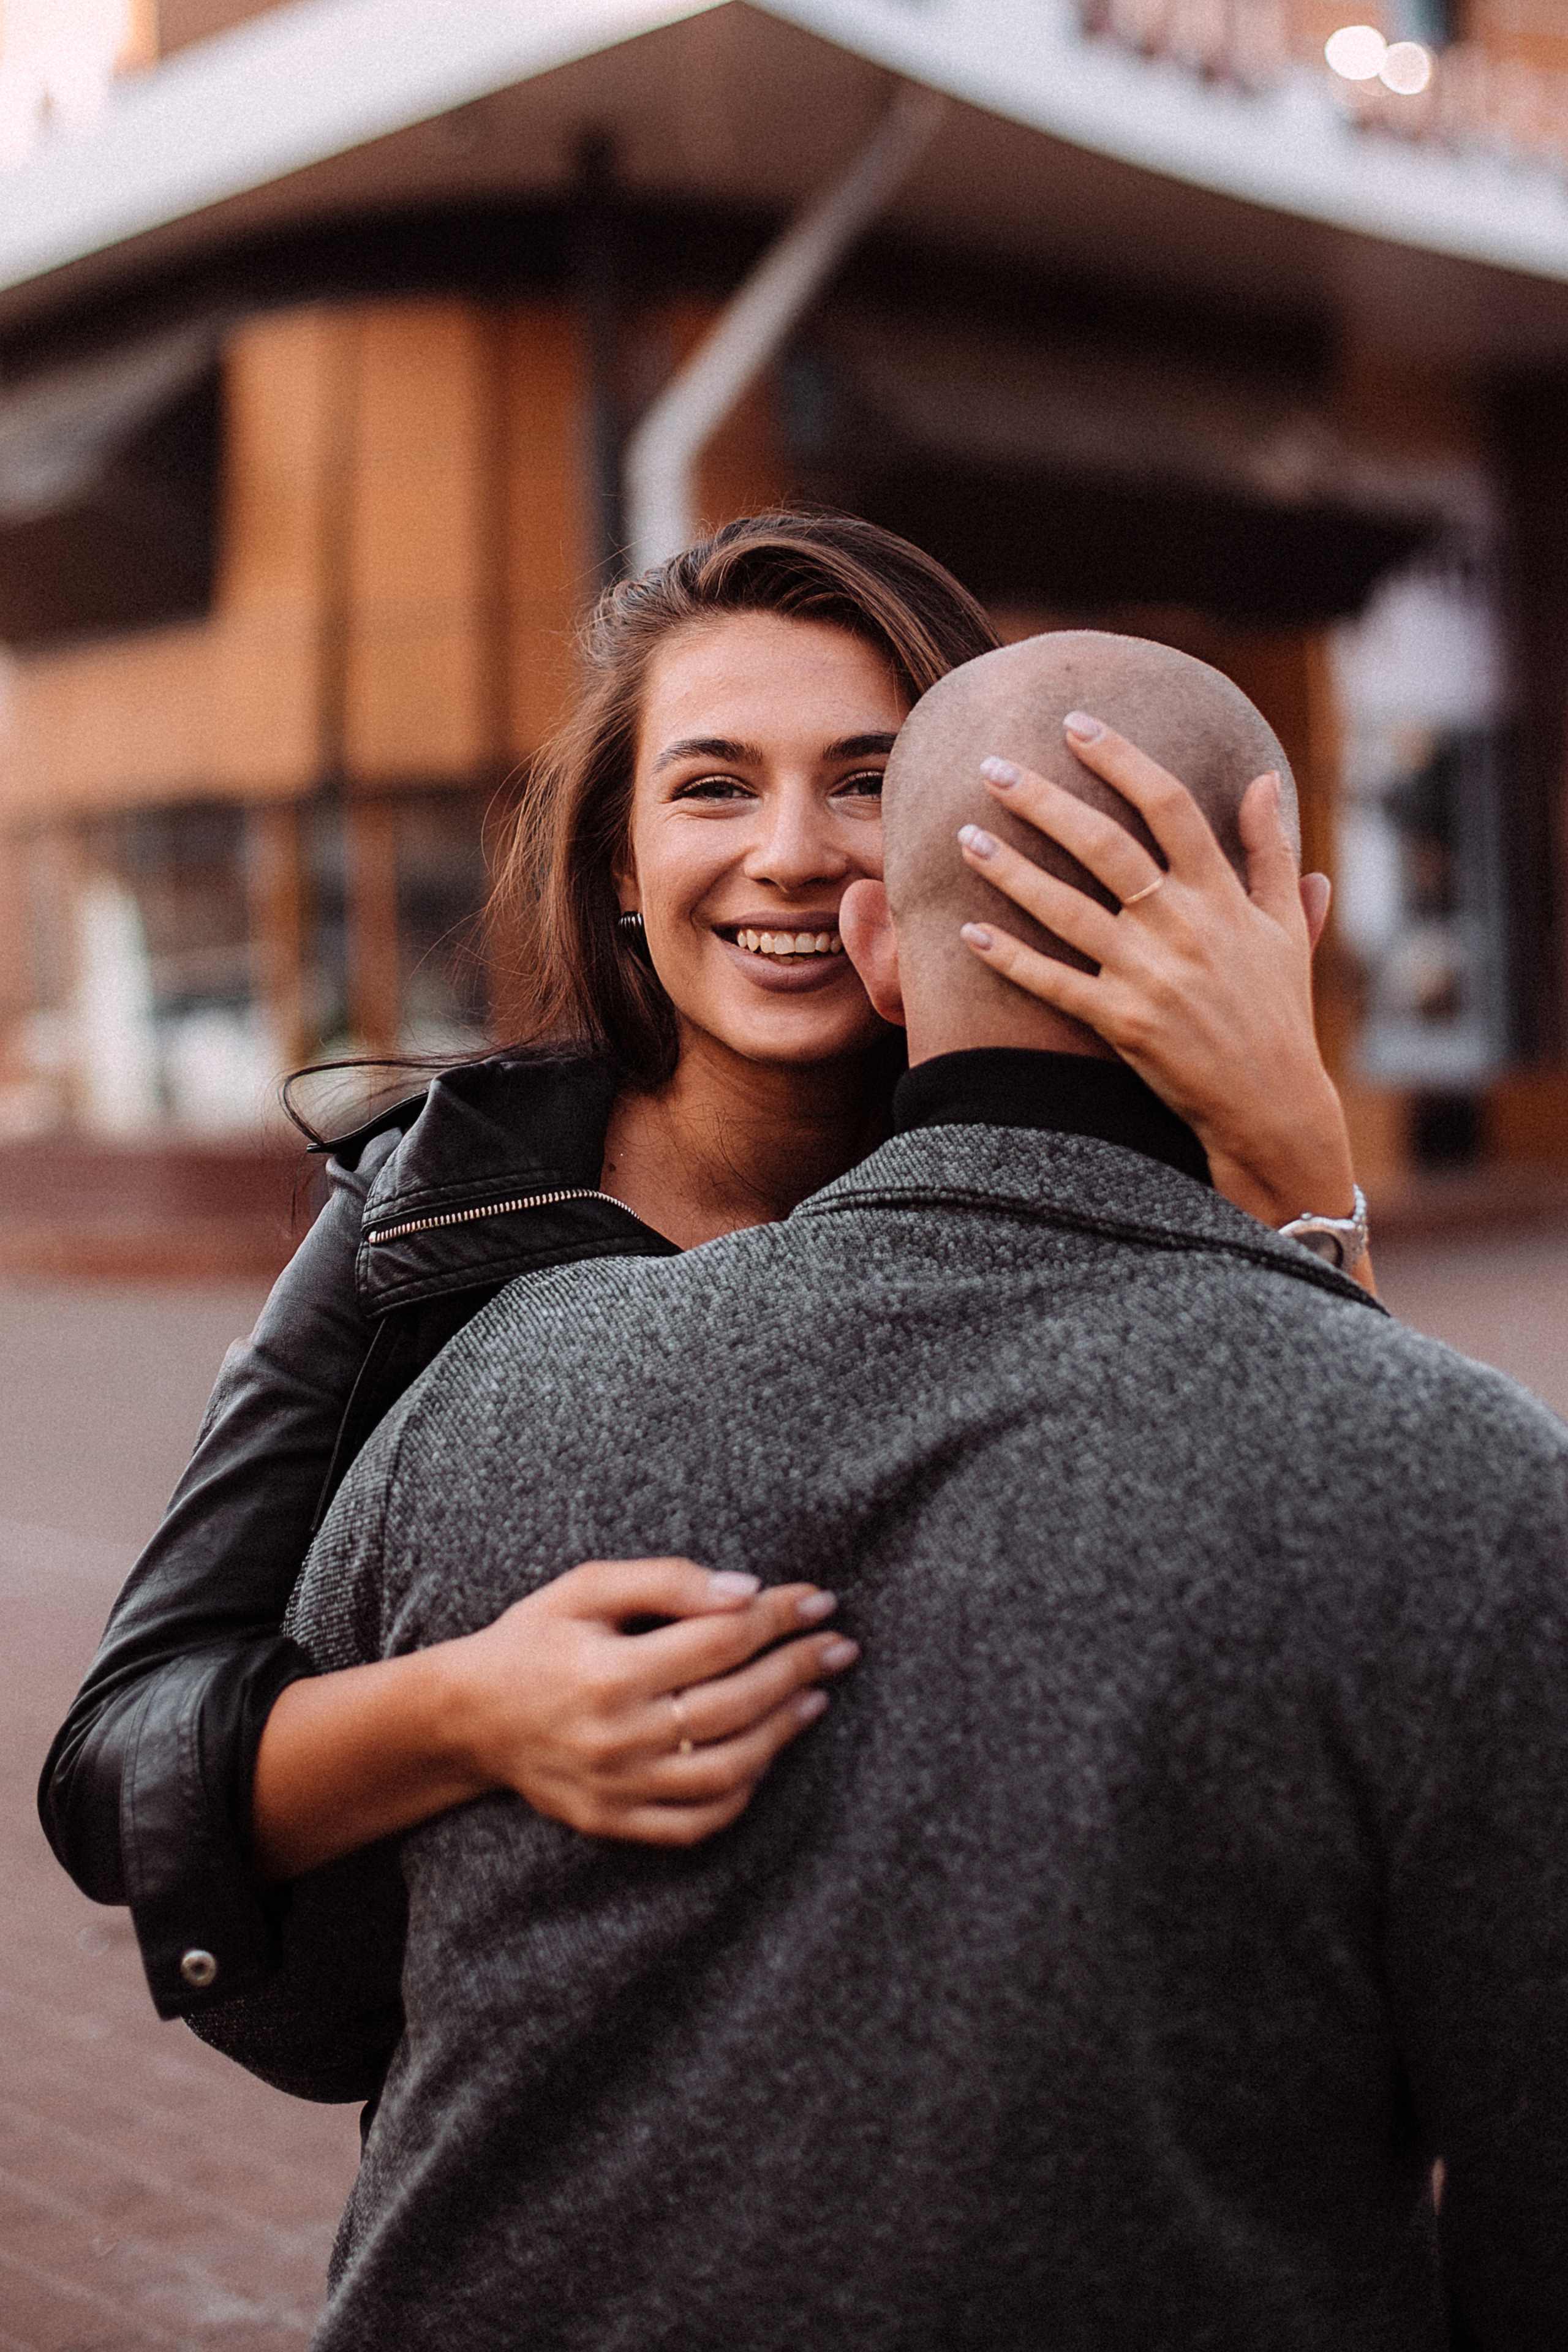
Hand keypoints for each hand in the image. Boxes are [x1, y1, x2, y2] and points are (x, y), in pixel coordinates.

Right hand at [441, 1557, 858, 1846]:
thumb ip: (665, 1580)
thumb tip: (745, 1590)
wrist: (467, 1717)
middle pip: (733, 1704)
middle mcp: (616, 1735)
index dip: (777, 1617)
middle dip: (797, 1669)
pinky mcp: (613, 1822)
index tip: (819, 1600)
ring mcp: (616, 1788)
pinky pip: (695, 1823)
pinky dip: (741, 1793)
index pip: (718, 1640)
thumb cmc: (533, 1639)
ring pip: (726, 1770)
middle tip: (839, 1646)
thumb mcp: (585, 1587)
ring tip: (816, 1697)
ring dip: (783, 1732)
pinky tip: (765, 1756)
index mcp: (607, 1669)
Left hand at [958, 717, 1365, 1271]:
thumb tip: (1262, 779)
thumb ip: (1271, 850)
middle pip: (1104, 845)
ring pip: (1066, 909)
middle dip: (1044, 800)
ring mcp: (1149, 976)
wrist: (1272, 1103)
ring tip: (964, 836)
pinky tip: (968, 932)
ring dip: (1010, 870)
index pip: (1168, 805)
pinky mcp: (1122, 1024)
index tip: (1076, 723)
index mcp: (1221, 895)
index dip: (1120, 758)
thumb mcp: (1286, 927)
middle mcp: (1183, 927)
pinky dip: (1010, 959)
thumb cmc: (1279, 1011)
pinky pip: (1054, 983)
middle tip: (991, 764)